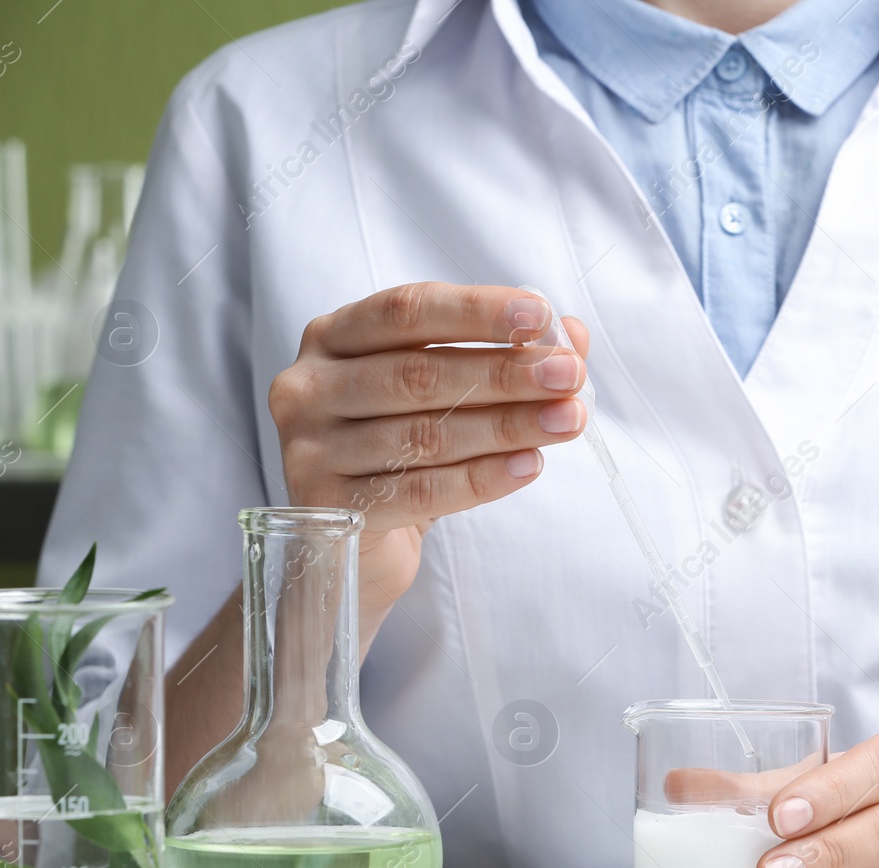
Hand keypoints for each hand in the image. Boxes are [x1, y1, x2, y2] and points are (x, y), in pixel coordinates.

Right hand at [269, 283, 588, 645]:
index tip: (542, 315)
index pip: (406, 311)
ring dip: (506, 426)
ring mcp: (309, 450)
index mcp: (332, 338)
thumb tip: (571, 334)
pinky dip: (482, 478)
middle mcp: (308, 386)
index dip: (476, 311)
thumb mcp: (442, 395)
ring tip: (566, 421)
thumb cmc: (398, 453)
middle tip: (569, 376)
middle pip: (418, 373)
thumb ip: (499, 356)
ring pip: (424, 435)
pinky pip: (419, 492)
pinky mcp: (329, 509)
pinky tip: (529, 466)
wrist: (349, 544)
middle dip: (505, 373)